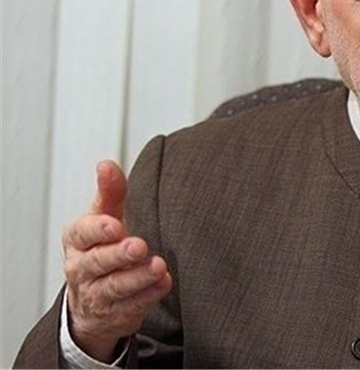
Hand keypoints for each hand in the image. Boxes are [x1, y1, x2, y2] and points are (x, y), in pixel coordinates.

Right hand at [62, 160, 172, 361]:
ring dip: (138, 278)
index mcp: (77, 240)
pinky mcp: (115, 313)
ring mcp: (97, 294)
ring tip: (158, 266)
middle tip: (139, 246)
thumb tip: (106, 164)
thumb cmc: (101, 247)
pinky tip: (163, 282)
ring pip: (115, 287)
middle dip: (118, 254)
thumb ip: (110, 192)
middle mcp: (82, 268)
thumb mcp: (104, 217)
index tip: (115, 224)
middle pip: (97, 262)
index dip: (98, 229)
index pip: (82, 233)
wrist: (94, 298)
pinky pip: (131, 306)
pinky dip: (148, 295)